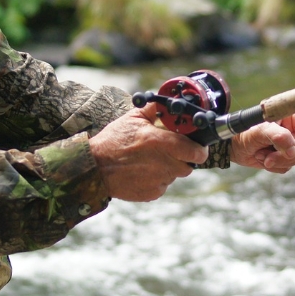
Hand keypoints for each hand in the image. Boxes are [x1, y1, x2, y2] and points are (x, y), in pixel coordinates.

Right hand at [89, 104, 208, 201]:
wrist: (95, 167)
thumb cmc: (113, 140)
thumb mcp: (132, 118)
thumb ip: (154, 110)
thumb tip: (167, 101)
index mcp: (161, 143)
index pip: (196, 152)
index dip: (200, 149)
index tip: (197, 146)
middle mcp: (164, 164)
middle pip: (188, 165)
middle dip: (183, 158)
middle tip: (170, 151)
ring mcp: (158, 181)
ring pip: (175, 175)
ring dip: (169, 168)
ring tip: (151, 160)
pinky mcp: (152, 194)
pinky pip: (163, 186)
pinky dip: (157, 179)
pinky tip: (142, 171)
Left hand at [229, 111, 294, 172]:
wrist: (232, 147)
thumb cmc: (243, 132)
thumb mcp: (259, 131)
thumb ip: (277, 137)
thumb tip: (293, 150)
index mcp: (288, 116)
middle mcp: (290, 129)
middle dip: (285, 155)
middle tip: (269, 158)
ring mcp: (287, 144)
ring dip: (277, 161)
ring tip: (260, 155)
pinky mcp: (282, 156)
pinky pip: (287, 166)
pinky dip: (274, 166)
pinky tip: (262, 159)